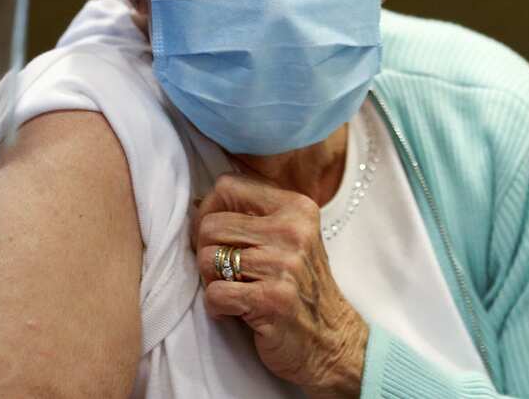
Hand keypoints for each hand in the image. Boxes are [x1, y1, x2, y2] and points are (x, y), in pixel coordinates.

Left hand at [191, 172, 368, 397]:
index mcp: (296, 208)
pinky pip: (215, 293)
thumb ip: (250, 217)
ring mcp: (284, 265)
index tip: (215, 236)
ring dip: (210, 281)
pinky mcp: (273, 299)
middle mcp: (293, 232)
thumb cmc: (300, 288)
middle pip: (210, 225)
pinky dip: (216, 307)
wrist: (334, 341)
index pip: (228, 187)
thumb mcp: (288, 240)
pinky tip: (234, 312)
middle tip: (223, 272)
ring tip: (233, 291)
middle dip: (206, 252)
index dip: (209, 210)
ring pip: (207, 259)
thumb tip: (195, 203)